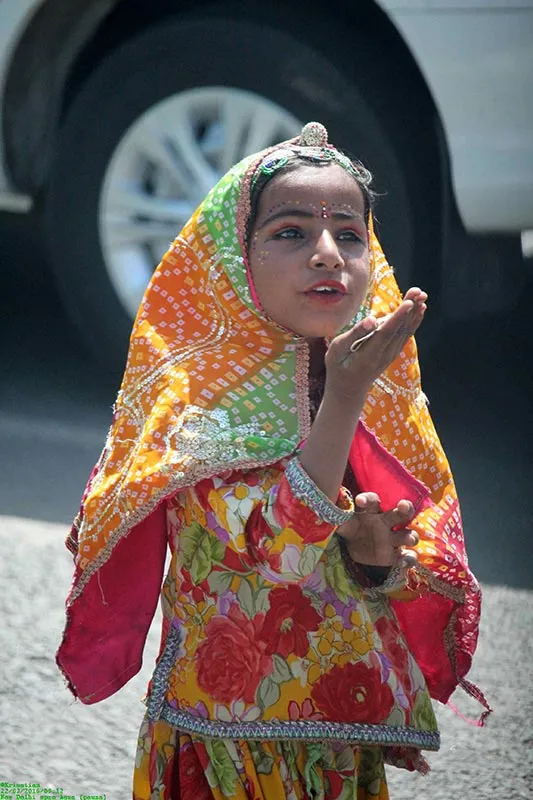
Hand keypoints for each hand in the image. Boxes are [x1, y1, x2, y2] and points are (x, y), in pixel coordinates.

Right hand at [324, 287, 426, 404]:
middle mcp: (384, 355)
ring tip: (422, 295)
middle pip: (399, 330)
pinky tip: (420, 309)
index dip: (398, 317)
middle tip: (418, 291)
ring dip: (415, 313)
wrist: (348, 389)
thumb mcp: (336, 351)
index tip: (409, 302)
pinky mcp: (393, 352)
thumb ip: (354, 334)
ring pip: (406, 331)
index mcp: (368, 354)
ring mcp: (391, 354)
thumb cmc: (338, 366)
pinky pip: (406, 335)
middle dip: (410, 309)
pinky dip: (414, 321)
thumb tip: (371, 320)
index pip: (386, 333)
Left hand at [336, 491, 418, 567]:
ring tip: (408, 538)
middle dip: (405, 508)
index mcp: (371, 510)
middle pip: (399, 512)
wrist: (355, 547)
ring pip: (407, 534)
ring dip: (410, 536)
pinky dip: (409, 559)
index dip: (368, 499)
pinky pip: (407, 556)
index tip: (359, 501)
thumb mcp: (343, 524)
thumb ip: (339, 518)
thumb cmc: (351, 528)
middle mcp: (386, 522)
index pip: (373, 500)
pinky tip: (404, 561)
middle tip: (403, 506)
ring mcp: (392, 538)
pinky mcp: (395, 555)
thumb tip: (329, 511)